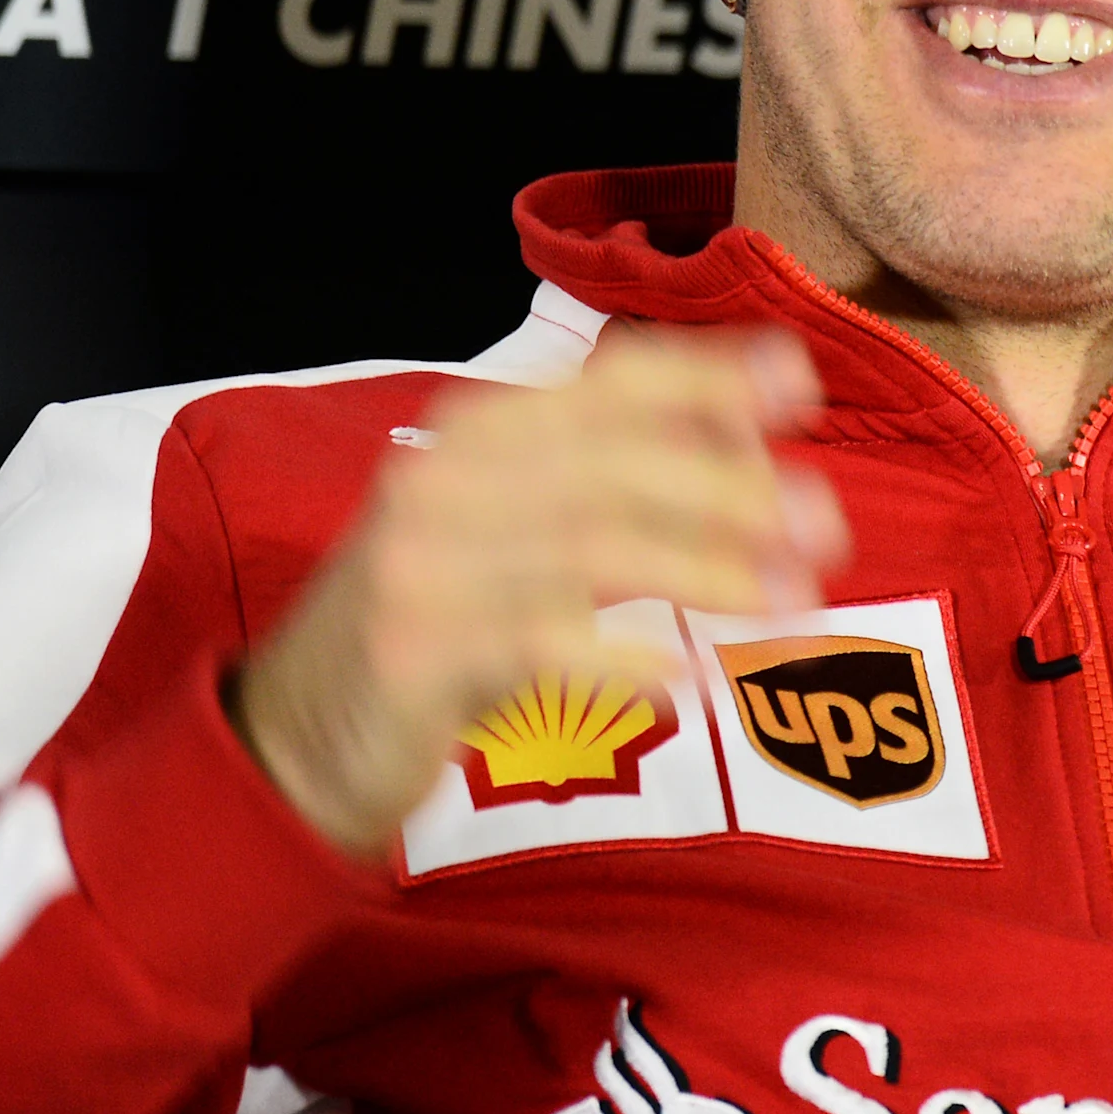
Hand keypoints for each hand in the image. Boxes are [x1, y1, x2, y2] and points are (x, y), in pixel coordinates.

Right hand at [233, 330, 848, 855]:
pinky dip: (623, 659)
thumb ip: (603, 483)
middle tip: (825, 528)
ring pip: (590, 544)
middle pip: (613, 461)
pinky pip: (539, 643)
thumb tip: (750, 452)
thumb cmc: (432, 627)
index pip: (607, 382)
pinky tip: (684, 680)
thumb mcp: (505, 531)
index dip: (706, 376)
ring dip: (705, 570)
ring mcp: (423, 566)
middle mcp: (445, 481)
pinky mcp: (412, 654)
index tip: (800, 381)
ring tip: (789, 601)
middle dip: (730, 486)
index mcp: (477, 435)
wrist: (287, 738)